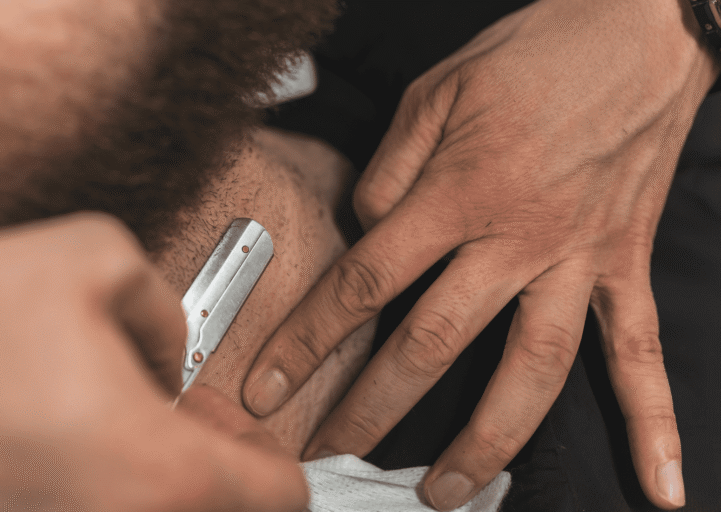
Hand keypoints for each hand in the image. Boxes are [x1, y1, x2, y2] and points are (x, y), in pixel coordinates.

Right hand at [0, 213, 306, 510]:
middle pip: (203, 510)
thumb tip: (167, 355)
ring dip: (133, 469)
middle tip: (171, 409)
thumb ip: (163, 309)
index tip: (249, 434)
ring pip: (131, 507)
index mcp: (159, 474)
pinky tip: (36, 431)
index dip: (274, 457)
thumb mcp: (95, 258)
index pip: (277, 496)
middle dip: (201, 462)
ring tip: (92, 408)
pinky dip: (73, 478)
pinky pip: (65, 504)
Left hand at [242, 0, 719, 509]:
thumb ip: (389, 171)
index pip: (364, 284)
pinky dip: (653, 422)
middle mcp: (515, 238)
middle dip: (374, 407)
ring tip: (446, 491)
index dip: (310, 342)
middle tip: (333, 453)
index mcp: (457, 193)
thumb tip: (365, 234)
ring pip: (530, 368)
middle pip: (433, 342)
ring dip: (486, 440)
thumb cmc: (531, 53)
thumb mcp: (434, 93)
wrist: (641, 26)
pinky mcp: (624, 263)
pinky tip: (660, 487)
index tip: (274, 388)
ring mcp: (576, 258)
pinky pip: (640, 352)